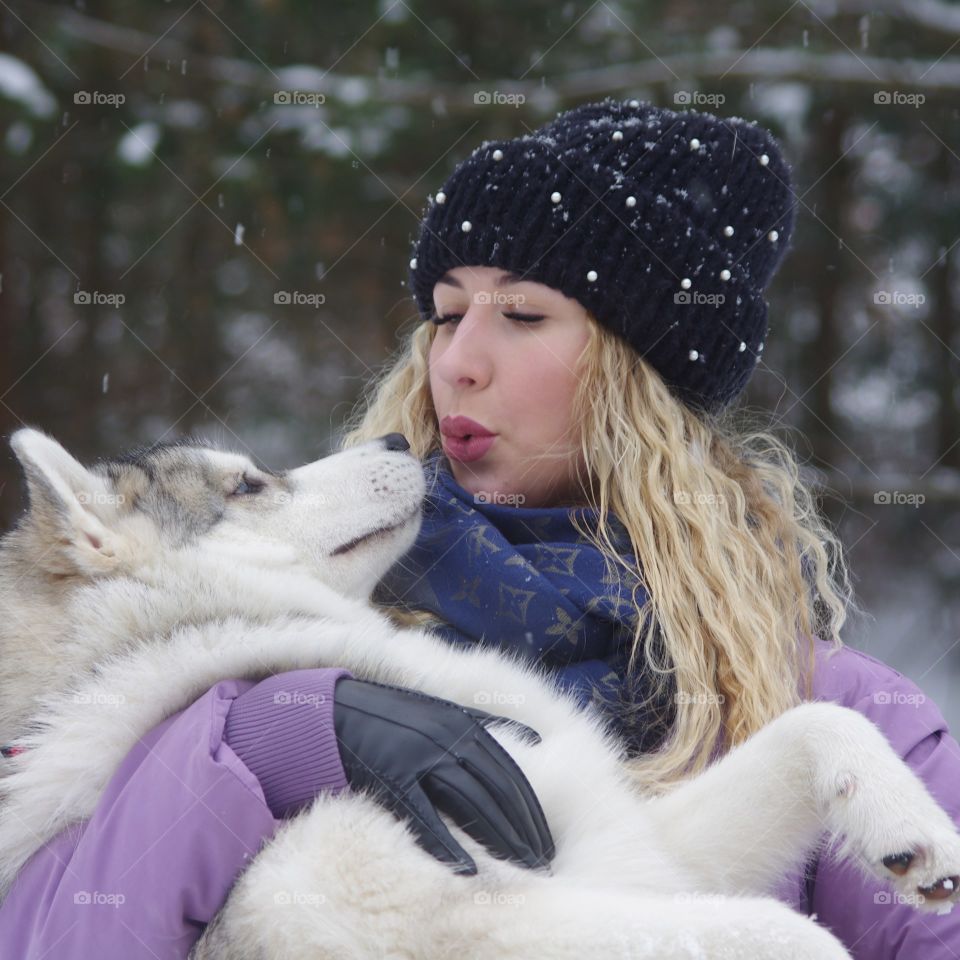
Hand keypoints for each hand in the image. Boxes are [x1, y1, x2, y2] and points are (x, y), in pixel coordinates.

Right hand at [332, 677, 553, 875]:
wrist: (336, 713)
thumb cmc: (396, 717)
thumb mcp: (443, 710)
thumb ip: (488, 723)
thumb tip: (537, 738)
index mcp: (462, 724)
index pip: (509, 774)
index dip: (531, 810)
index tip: (546, 839)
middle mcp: (447, 738)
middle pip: (497, 791)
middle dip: (524, 830)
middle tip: (542, 861)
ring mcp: (420, 757)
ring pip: (472, 803)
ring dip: (501, 838)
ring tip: (521, 867)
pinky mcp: (392, 777)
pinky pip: (426, 816)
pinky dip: (449, 844)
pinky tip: (470, 868)